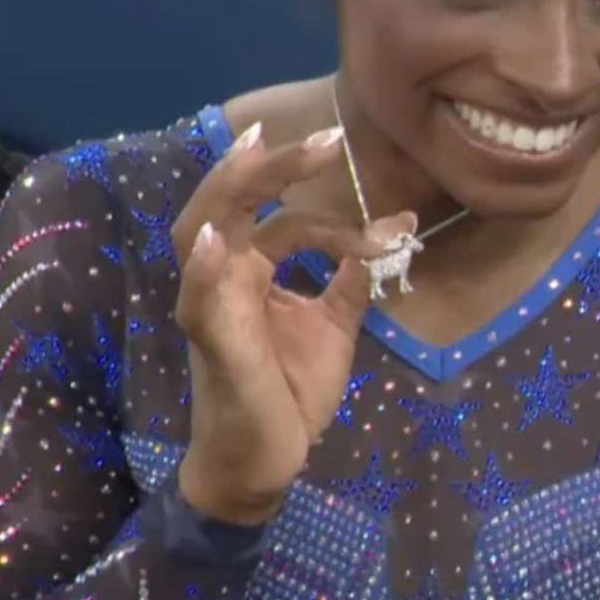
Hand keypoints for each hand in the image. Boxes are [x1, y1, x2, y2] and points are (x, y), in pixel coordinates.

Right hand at [170, 122, 413, 525]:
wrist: (269, 460)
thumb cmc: (291, 390)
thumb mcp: (334, 324)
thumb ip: (357, 275)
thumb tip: (402, 223)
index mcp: (254, 267)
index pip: (288, 220)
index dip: (340, 222)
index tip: (393, 231)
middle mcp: (227, 274)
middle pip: (235, 202)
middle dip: (276, 167)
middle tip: (328, 139)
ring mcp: (212, 303)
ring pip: (199, 230)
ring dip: (229, 190)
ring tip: (256, 148)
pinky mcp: (211, 341)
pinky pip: (198, 300)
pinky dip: (202, 268)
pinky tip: (214, 239)